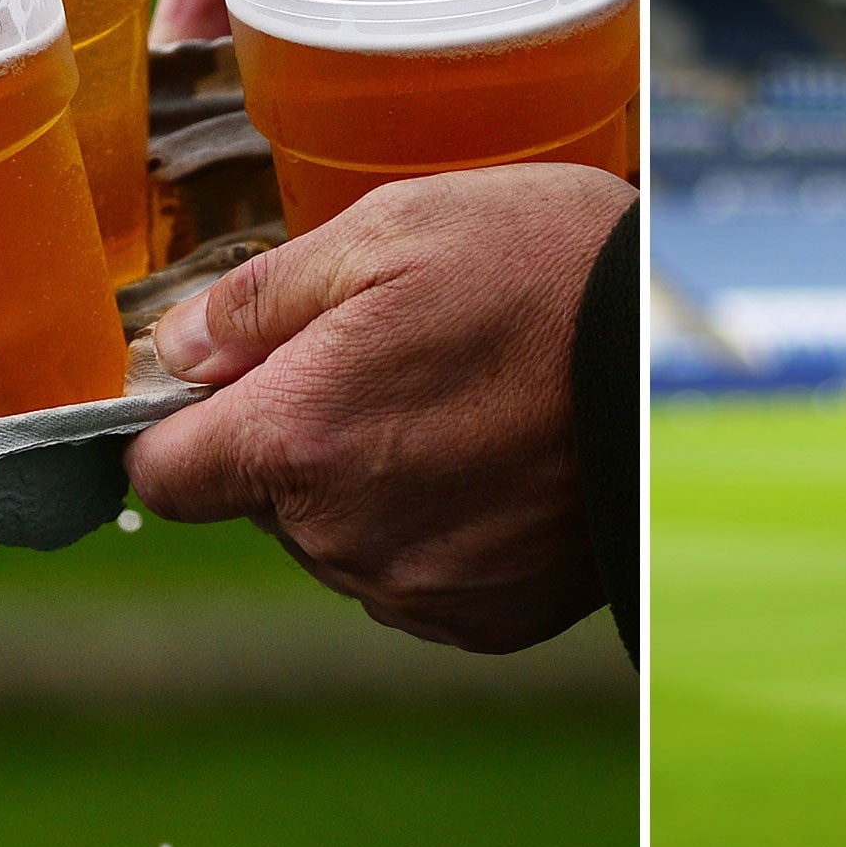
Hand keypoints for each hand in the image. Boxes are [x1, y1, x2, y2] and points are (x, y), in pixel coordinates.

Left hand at [124, 163, 637, 653]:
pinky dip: (439, 531)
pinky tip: (496, 465)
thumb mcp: (391, 227)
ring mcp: (418, 588)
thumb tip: (176, 349)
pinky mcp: (486, 619)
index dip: (188, 425)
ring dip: (371, 488)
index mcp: (296, 437)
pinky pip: (419, 581)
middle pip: (265, 505)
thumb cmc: (542, 271)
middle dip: (301, 441)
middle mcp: (342, 537)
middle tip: (392, 365)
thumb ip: (259, 297)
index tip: (234, 390)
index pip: (166, 474)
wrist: (680, 362)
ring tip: (462, 409)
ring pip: (341, 544)